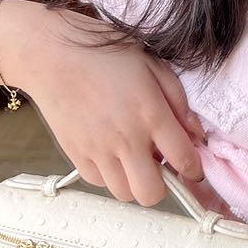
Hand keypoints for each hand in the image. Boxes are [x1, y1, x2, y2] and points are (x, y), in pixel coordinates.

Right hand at [0, 0, 207, 206]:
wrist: (52, 55)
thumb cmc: (105, 53)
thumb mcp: (152, 65)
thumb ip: (178, 101)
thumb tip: (195, 134)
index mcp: (151, 114)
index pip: (184, 160)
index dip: (194, 170)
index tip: (192, 167)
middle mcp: (126, 139)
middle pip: (151, 194)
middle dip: (163, 185)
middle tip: (160, 165)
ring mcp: (97, 151)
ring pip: (124, 194)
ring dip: (135, 181)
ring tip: (134, 157)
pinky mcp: (75, 155)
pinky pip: (99, 183)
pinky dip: (110, 175)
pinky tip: (111, 153)